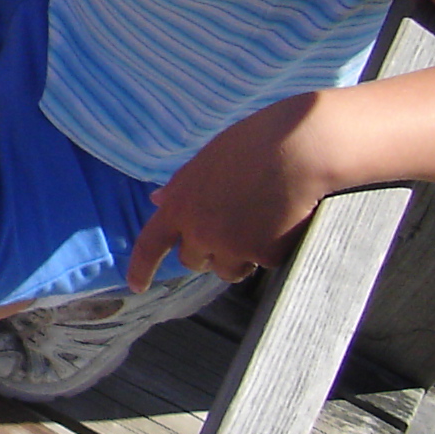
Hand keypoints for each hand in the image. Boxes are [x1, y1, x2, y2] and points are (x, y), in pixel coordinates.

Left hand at [125, 94, 337, 291]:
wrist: (299, 150)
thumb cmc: (252, 146)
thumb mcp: (205, 162)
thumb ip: (180, 187)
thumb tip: (156, 200)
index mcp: (179, 205)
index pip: (150, 245)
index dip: (140, 268)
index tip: (136, 287)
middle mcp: (199, 231)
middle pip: (193, 261)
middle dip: (207, 252)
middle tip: (230, 228)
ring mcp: (232, 246)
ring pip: (228, 271)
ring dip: (238, 259)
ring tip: (259, 225)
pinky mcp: (265, 255)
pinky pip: (264, 264)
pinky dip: (272, 250)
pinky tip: (283, 221)